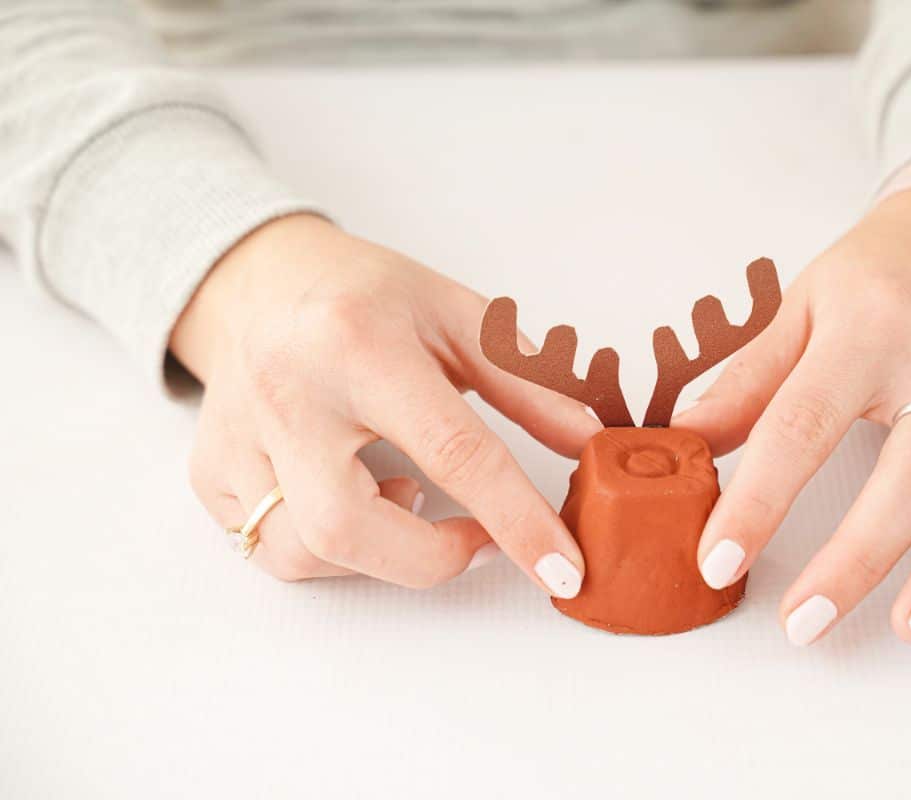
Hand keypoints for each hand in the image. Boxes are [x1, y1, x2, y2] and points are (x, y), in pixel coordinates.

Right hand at [171, 214, 599, 591]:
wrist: (259, 279)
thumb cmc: (365, 296)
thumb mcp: (457, 317)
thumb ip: (528, 383)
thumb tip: (588, 442)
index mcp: (358, 342)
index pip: (453, 450)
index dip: (517, 519)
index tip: (562, 569)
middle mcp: (285, 393)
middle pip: (348, 527)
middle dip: (433, 558)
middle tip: (479, 536)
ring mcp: (235, 436)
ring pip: (301, 551)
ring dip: (378, 552)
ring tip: (405, 492)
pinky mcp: (208, 473)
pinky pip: (268, 547)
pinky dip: (328, 548)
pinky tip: (354, 497)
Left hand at [676, 190, 910, 645]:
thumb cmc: (879, 273)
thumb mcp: (803, 304)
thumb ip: (749, 378)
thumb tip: (684, 441)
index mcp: (867, 331)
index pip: (803, 424)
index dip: (759, 499)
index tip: (719, 560)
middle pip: (909, 474)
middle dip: (858, 557)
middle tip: (805, 621)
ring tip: (909, 631)